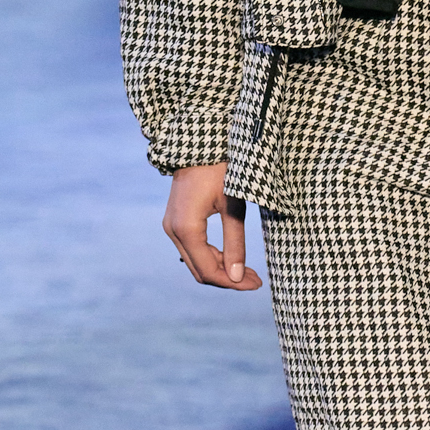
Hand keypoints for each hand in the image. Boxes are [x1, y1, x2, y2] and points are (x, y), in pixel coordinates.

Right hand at [163, 163, 262, 290]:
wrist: (198, 145)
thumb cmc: (219, 170)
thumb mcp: (233, 206)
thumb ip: (235, 242)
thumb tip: (238, 277)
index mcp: (186, 228)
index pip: (209, 270)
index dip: (233, 283)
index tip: (257, 284)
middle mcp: (173, 231)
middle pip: (200, 271)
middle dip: (228, 279)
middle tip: (256, 281)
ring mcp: (172, 226)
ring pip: (196, 262)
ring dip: (221, 269)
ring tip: (249, 272)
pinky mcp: (176, 222)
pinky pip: (194, 249)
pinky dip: (213, 257)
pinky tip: (232, 257)